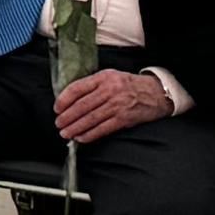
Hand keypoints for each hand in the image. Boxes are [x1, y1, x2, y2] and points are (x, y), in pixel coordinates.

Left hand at [52, 68, 175, 144]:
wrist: (157, 92)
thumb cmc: (130, 85)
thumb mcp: (110, 77)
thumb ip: (92, 85)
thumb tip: (70, 100)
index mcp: (103, 77)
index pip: (77, 88)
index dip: (63, 100)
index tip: (57, 109)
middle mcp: (110, 90)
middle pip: (82, 106)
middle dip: (67, 117)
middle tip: (58, 124)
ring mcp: (118, 105)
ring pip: (91, 118)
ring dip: (75, 128)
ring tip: (66, 133)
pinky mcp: (125, 118)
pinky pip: (103, 128)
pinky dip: (90, 134)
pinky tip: (81, 138)